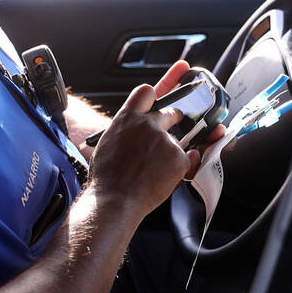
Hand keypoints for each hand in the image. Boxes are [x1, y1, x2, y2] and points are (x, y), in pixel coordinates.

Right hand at [89, 63, 195, 215]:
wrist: (115, 200)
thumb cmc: (107, 176)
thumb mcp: (108, 141)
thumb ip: (126, 129)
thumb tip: (135, 128)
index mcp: (128, 118)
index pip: (146, 92)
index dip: (154, 95)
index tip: (158, 101)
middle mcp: (147, 124)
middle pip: (170, 113)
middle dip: (174, 119)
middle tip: (172, 130)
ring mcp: (165, 140)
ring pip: (174, 142)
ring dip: (168, 153)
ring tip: (151, 171)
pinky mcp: (178, 157)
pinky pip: (184, 160)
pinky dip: (176, 169)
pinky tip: (160, 178)